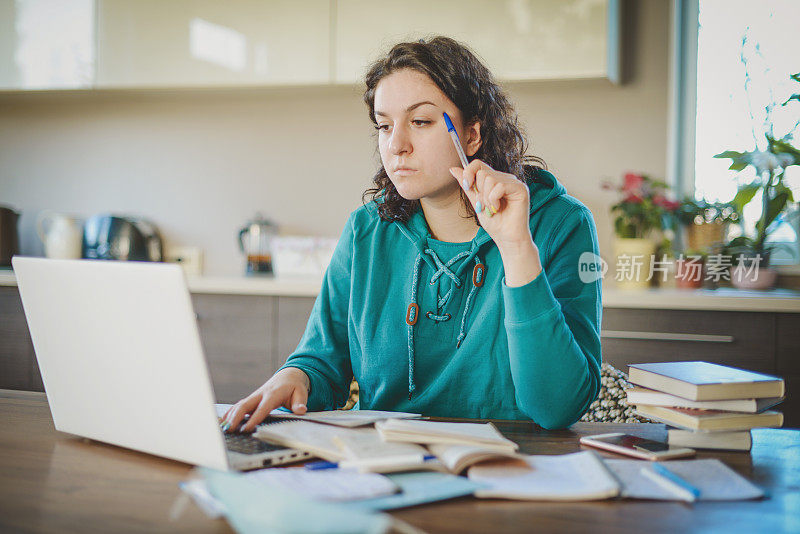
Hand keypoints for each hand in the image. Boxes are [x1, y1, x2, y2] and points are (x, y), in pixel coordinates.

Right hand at [220, 367, 309, 432]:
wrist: (288, 376)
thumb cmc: (294, 387)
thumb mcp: (301, 393)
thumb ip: (300, 402)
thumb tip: (301, 410)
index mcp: (272, 394)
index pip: (262, 408)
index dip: (253, 419)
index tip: (246, 429)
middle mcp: (260, 395)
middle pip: (245, 405)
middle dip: (235, 417)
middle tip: (229, 430)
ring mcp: (254, 396)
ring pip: (239, 405)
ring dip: (230, 416)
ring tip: (223, 429)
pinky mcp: (252, 399)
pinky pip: (239, 406)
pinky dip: (230, 413)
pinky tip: (224, 422)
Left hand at [450, 160, 541, 285]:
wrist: (506, 238)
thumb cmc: (495, 223)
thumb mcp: (476, 202)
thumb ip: (467, 186)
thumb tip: (453, 168)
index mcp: (495, 179)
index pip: (478, 164)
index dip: (469, 172)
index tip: (467, 186)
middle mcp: (505, 178)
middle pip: (482, 172)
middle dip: (479, 192)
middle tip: (486, 206)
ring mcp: (514, 182)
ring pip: (490, 179)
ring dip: (486, 198)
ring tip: (493, 209)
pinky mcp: (520, 188)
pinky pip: (499, 186)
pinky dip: (494, 200)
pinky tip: (499, 208)